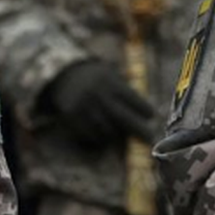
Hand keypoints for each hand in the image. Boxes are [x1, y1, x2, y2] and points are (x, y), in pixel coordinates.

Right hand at [41, 60, 155, 150]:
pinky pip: (91, 134)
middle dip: (141, 132)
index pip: (138, 104)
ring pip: (109, 131)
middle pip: (127, 120)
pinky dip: (99, 136)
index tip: (150, 116)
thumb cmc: (97, 77)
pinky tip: (101, 132)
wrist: (64, 74)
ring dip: (116, 135)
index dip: (146, 112)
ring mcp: (84, 106)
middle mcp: (99, 95)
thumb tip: (148, 118)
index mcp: (112, 83)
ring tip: (118, 132)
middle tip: (149, 140)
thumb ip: (129, 93)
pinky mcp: (72, 115)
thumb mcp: (113, 76)